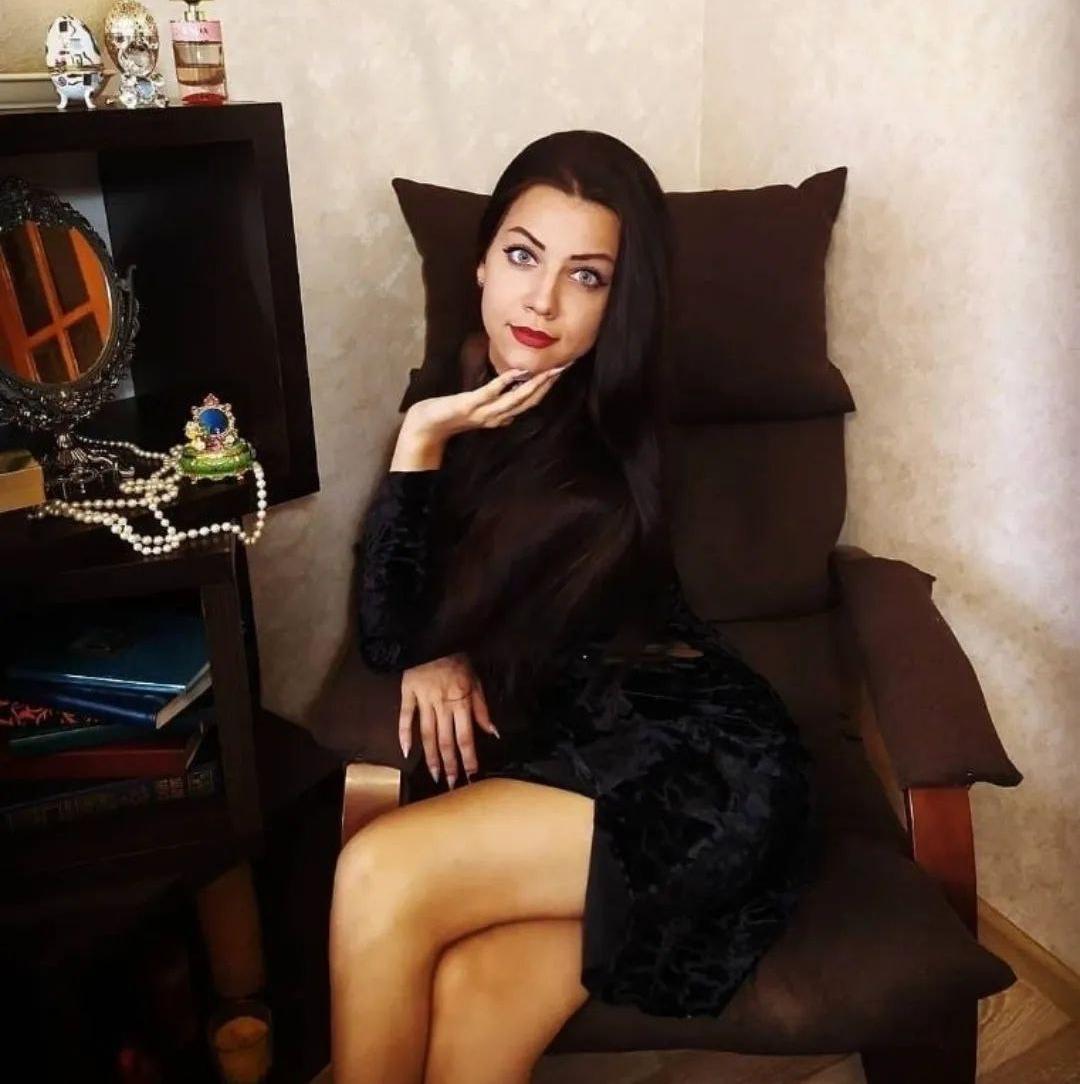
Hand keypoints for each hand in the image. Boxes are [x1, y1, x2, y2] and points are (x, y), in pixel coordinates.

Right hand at [399, 651, 499, 787]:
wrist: (434, 639)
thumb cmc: (457, 660)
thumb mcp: (476, 681)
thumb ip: (482, 708)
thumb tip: (492, 732)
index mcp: (462, 701)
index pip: (466, 737)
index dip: (468, 758)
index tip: (470, 775)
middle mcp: (443, 704)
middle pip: (446, 740)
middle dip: (450, 764)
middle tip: (451, 784)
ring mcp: (424, 700)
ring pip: (427, 734)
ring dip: (430, 757)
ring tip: (435, 774)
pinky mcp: (408, 694)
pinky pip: (405, 716)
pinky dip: (404, 734)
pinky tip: (406, 752)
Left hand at [405, 364, 566, 444]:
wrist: (425, 427)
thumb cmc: (448, 414)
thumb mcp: (477, 407)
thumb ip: (495, 401)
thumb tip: (511, 388)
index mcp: (499, 416)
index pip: (529, 402)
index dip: (546, 388)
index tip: (560, 371)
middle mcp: (496, 417)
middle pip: (528, 401)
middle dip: (547, 385)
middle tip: (564, 368)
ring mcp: (483, 412)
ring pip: (515, 400)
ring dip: (534, 385)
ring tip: (549, 371)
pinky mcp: (469, 405)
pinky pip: (490, 393)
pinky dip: (505, 382)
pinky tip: (517, 372)